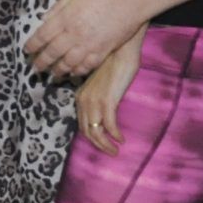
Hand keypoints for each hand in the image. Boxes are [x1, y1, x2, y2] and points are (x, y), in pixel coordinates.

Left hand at [26, 0, 146, 80]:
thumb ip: (59, 7)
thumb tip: (45, 19)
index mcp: (66, 17)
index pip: (42, 36)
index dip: (32, 45)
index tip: (27, 49)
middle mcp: (75, 33)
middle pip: (52, 53)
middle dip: (42, 62)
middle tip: (35, 67)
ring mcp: (91, 44)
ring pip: (69, 63)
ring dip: (58, 70)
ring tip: (53, 74)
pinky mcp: (105, 50)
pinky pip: (88, 66)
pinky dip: (78, 71)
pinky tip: (74, 72)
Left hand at [75, 31, 141, 153]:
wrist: (121, 50)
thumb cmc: (115, 62)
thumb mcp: (102, 81)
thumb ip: (100, 93)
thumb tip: (106, 105)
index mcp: (81, 96)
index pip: (82, 123)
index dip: (92, 137)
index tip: (103, 143)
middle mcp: (84, 100)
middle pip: (87, 131)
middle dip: (98, 145)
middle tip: (111, 152)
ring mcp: (94, 102)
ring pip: (96, 133)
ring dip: (106, 145)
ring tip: (116, 151)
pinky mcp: (107, 102)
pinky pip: (109, 126)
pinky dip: (115, 135)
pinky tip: (122, 139)